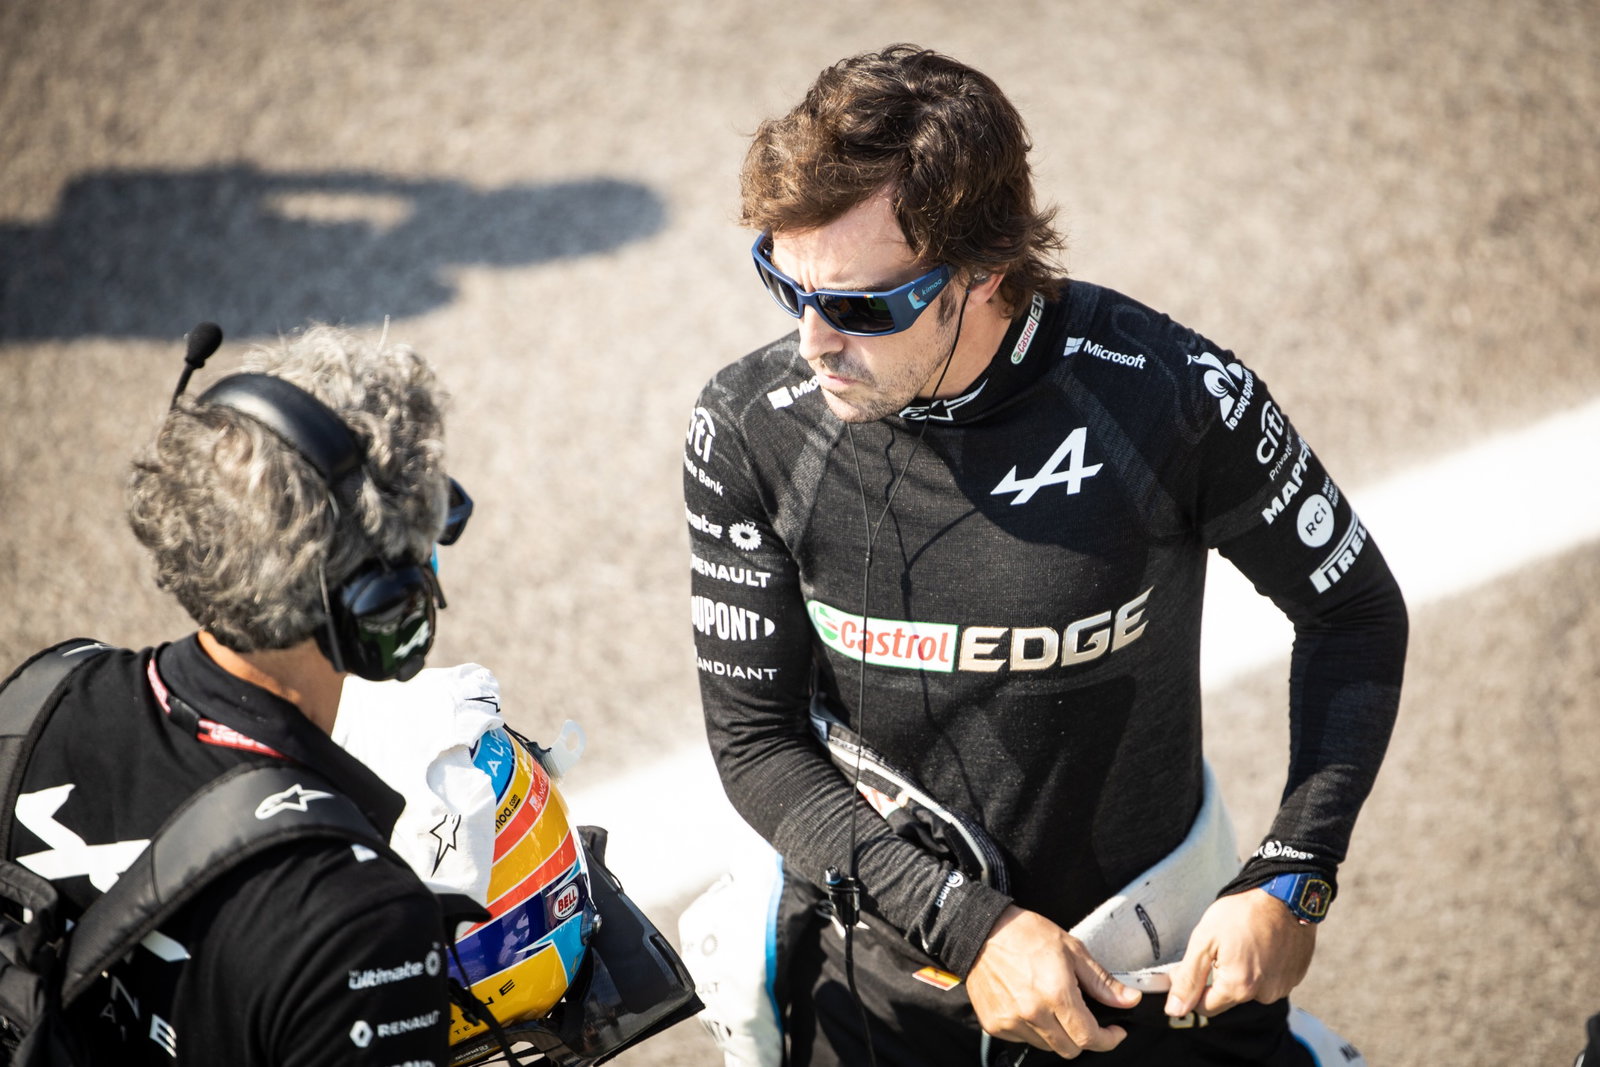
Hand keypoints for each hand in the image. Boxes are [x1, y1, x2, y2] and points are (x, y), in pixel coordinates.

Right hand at [966, 905, 1141, 1057]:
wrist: (981, 931)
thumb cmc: (1026, 934)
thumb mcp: (1072, 950)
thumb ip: (1102, 982)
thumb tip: (1129, 1000)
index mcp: (1056, 994)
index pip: (1090, 1038)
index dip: (1108, 1040)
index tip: (1114, 1032)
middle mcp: (1033, 1014)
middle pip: (1070, 1049)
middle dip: (1084, 1037)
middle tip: (1084, 1017)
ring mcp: (1012, 1022)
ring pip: (1047, 1047)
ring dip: (1057, 1034)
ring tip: (1052, 1005)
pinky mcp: (995, 1025)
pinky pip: (1024, 1039)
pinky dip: (1033, 1029)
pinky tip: (1031, 1005)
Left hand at [1164, 888, 1316, 1018]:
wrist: (1285, 893)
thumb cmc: (1244, 912)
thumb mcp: (1205, 940)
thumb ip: (1188, 978)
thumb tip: (1175, 1009)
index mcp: (1239, 988)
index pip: (1205, 1007)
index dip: (1193, 986)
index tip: (1192, 964)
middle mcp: (1264, 994)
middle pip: (1228, 997)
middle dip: (1219, 975)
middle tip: (1221, 945)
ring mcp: (1282, 986)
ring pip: (1249, 988)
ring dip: (1242, 971)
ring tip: (1244, 941)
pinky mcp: (1295, 976)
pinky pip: (1269, 979)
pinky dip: (1262, 966)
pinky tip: (1261, 944)